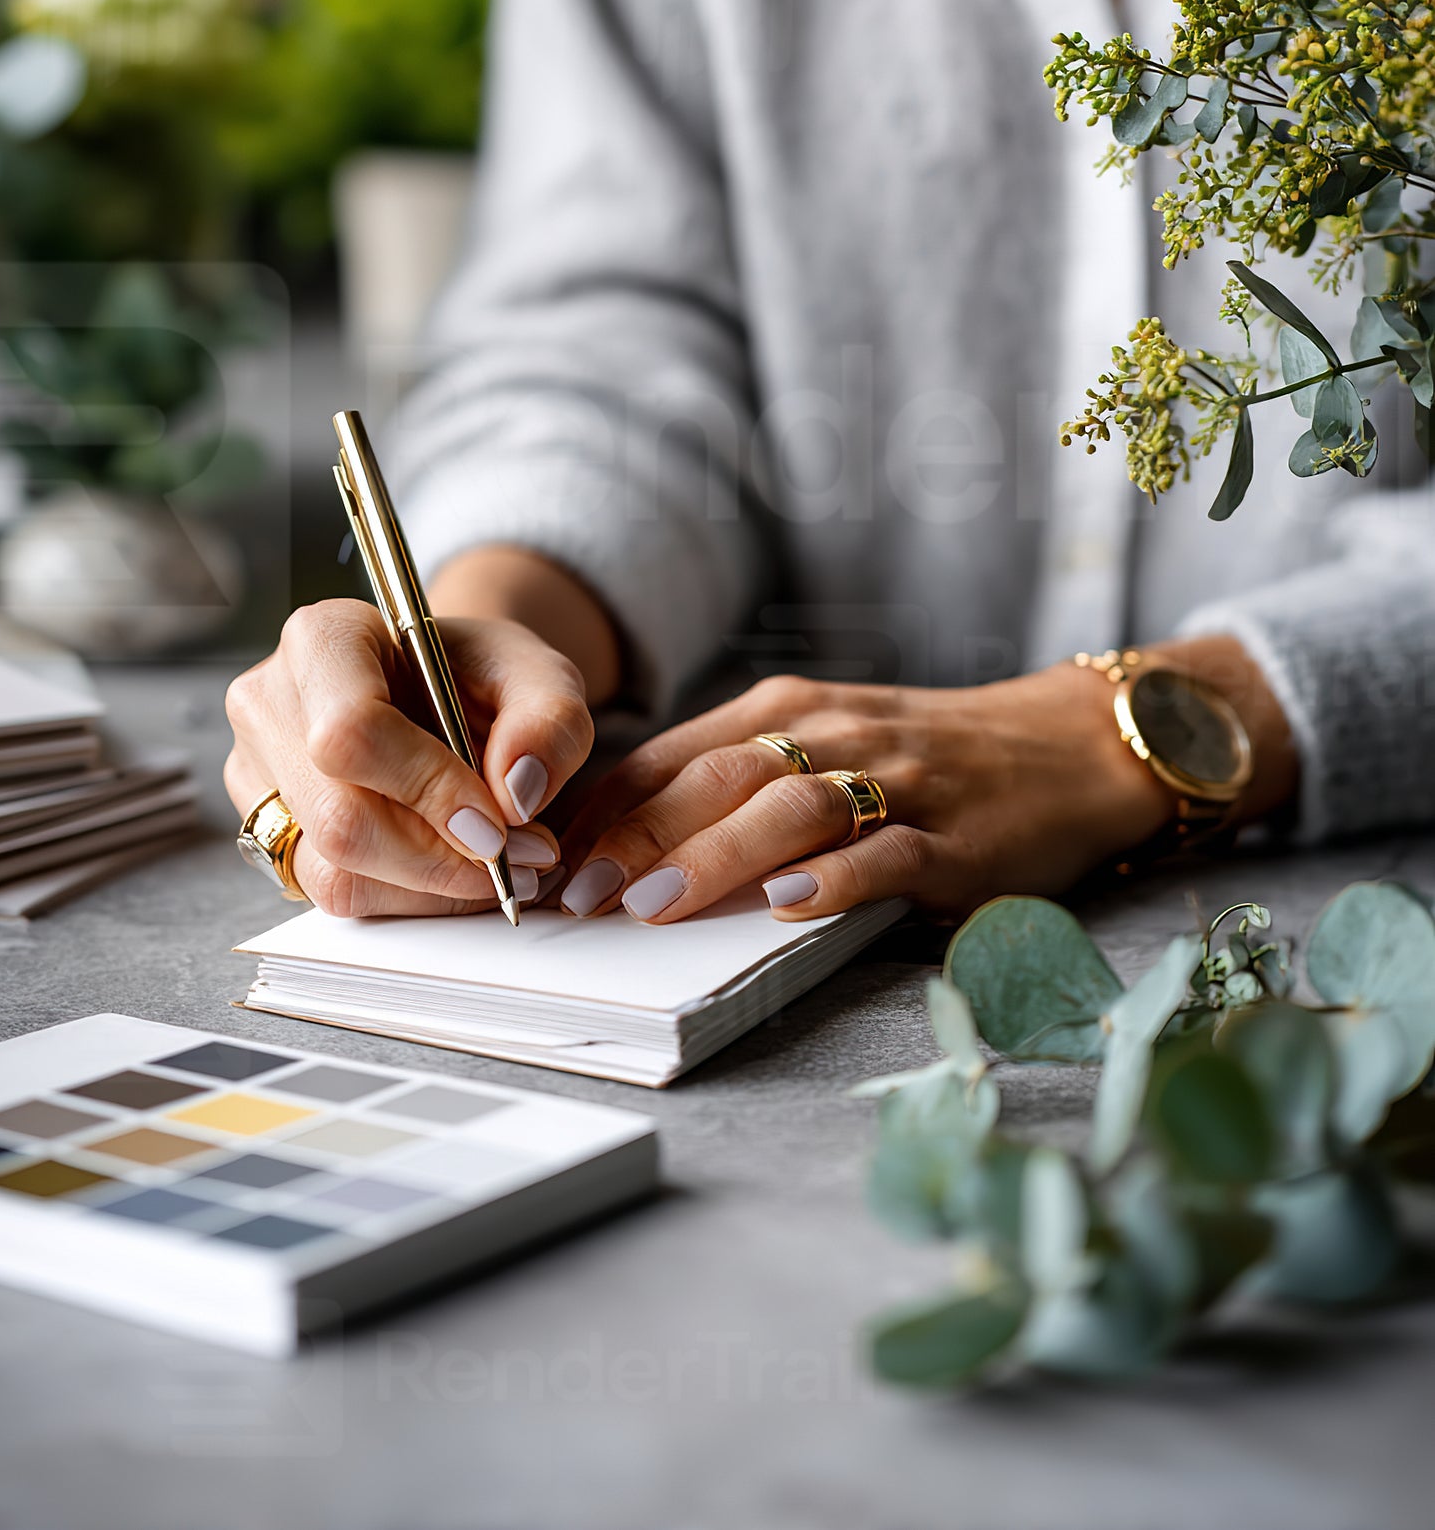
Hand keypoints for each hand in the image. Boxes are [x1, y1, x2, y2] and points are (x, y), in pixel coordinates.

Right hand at [223, 599, 593, 916]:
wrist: (447, 691)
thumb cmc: (481, 673)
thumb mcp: (539, 675)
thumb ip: (549, 721)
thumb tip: (517, 792)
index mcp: (323, 638)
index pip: (351, 732)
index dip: (428, 789)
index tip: (497, 825)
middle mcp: (269, 703)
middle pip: (339, 818)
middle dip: (440, 857)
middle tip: (519, 859)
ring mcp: (256, 772)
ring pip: (332, 871)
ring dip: (429, 887)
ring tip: (500, 867)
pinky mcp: (268, 830)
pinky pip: (334, 892)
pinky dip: (408, 897)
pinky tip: (456, 872)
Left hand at [553, 639, 1295, 925]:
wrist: (1067, 747)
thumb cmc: (929, 755)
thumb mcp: (826, 742)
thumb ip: (743, 779)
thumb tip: (630, 841)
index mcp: (789, 711)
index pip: (674, 756)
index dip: (606, 808)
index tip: (546, 857)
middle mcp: (834, 733)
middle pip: (716, 779)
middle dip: (636, 836)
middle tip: (576, 892)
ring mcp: (897, 781)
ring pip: (789, 810)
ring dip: (713, 857)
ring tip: (653, 904)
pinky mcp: (954, 836)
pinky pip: (886, 853)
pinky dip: (834, 878)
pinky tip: (789, 904)